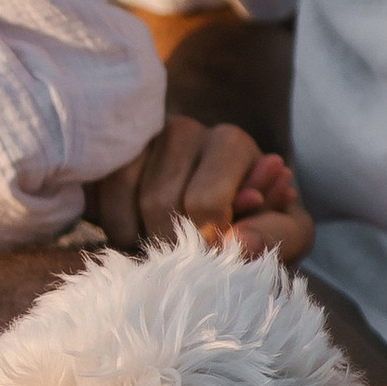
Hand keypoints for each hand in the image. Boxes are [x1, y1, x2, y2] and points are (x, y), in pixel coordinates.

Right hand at [91, 115, 314, 267]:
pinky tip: (135, 231)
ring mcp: (140, 138)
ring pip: (128, 199)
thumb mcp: (287, 232)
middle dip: (172, 243)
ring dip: (142, 237)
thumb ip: (274, 235)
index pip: (205, 202)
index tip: (215, 256)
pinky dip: (116, 228)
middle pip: (161, 204)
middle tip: (186, 255)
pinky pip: (100, 197)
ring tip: (165, 242)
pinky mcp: (108, 154)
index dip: (206, 241)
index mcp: (232, 142)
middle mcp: (185, 129)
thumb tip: (239, 244)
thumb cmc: (256, 223)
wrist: (218, 212)